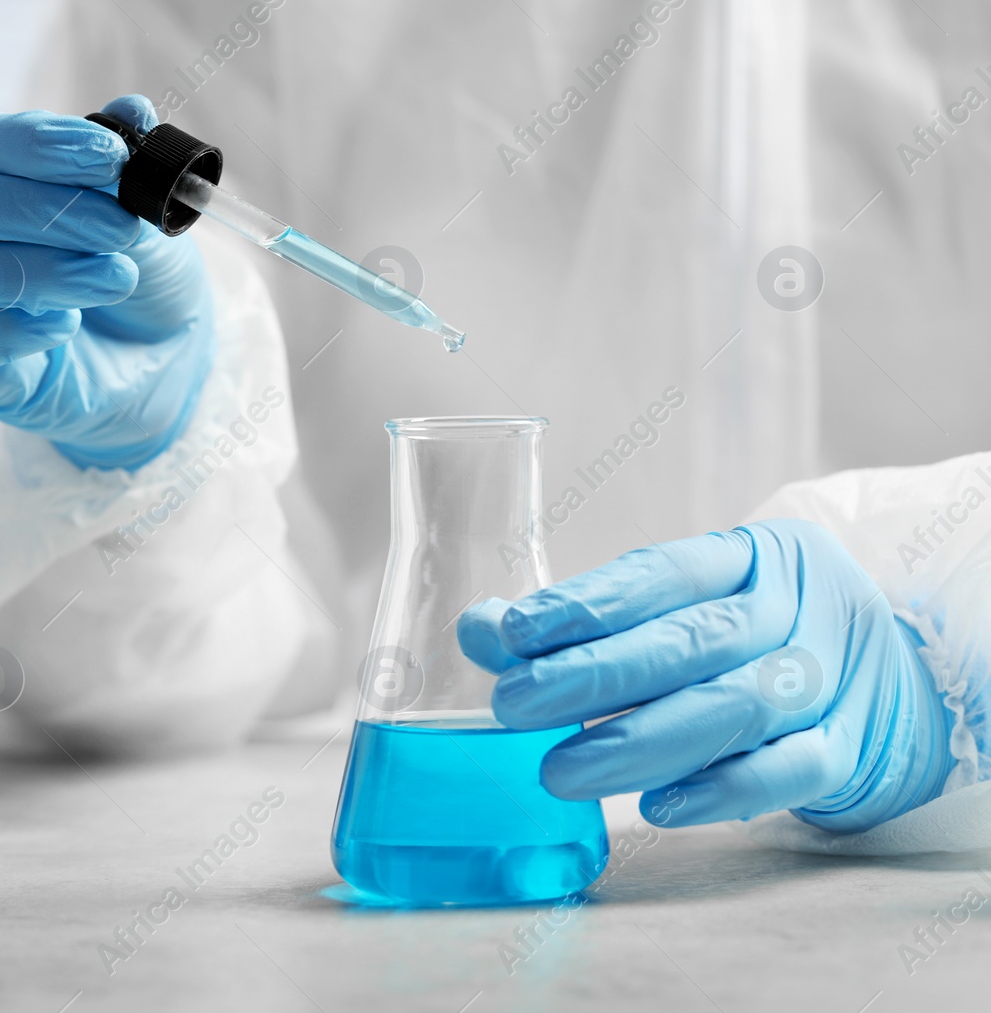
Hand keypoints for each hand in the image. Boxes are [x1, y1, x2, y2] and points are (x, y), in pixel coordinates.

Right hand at [0, 94, 214, 469]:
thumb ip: (124, 163)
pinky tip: (66, 324)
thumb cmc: (129, 267)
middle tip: (119, 228)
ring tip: (115, 278)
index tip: (109, 157)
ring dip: (40, 272)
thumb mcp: (138, 211)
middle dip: (40, 210)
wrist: (152, 355)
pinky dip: (10, 331)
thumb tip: (132, 110)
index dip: (38, 144)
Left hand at [457, 519, 953, 831]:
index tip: (511, 632)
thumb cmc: (747, 639)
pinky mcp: (849, 747)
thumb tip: (478, 631)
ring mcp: (830, 678)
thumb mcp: (680, 608)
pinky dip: (723, 790)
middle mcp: (795, 610)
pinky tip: (657, 807)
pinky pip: (793, 771)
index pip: (663, 574)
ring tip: (558, 770)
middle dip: (594, 676)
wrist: (887, 679)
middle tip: (511, 706)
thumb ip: (580, 622)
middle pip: (693, 640)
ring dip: (641, 742)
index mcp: (749, 558)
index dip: (587, 603)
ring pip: (738, 707)